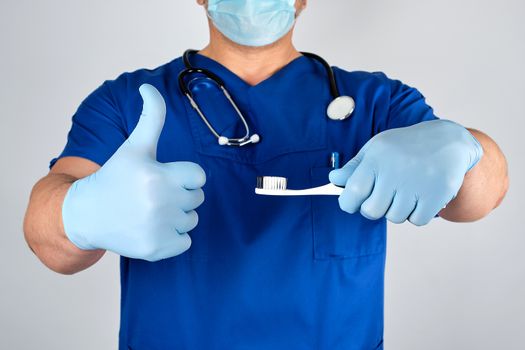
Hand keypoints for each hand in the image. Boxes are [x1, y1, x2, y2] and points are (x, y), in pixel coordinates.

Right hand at [62, 84, 205, 260]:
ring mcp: (158, 228)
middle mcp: (160, 202)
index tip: (162, 177)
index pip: (198, 177)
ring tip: (150, 211)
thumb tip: (149, 86)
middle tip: (153, 195)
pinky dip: (173, 238)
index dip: (182, 176)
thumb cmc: (115, 176)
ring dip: (177, 216)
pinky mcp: (157, 249)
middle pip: (197, 198)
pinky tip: (150, 229)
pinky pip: (185, 242)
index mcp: (157, 175)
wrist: (87, 214)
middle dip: (180, 195)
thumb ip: (150, 117)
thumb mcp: (134, 147)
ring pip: (192, 220)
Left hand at [329, 120, 482, 225]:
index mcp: (377, 159)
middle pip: (371, 211)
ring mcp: (416, 184)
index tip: (353, 203)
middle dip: (374, 208)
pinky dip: (418, 213)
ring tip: (407, 191)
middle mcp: (395, 171)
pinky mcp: (436, 195)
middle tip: (384, 196)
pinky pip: (417, 220)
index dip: (348, 203)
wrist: (448, 141)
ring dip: (398, 210)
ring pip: (394, 217)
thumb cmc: (405, 147)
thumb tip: (334, 179)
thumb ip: (355, 167)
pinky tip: (421, 196)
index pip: (353, 191)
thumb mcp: (377, 148)